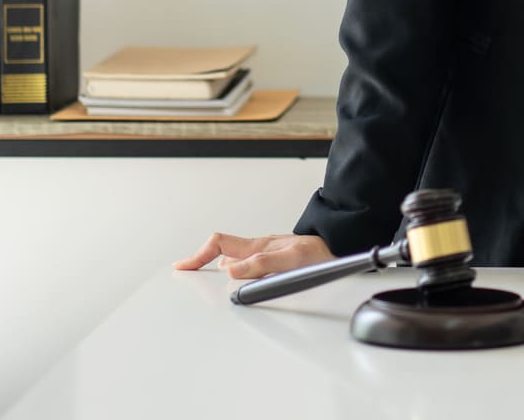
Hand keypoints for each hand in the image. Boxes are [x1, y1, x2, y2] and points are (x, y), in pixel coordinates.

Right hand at [175, 231, 334, 279]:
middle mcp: (259, 248)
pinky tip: (231, 279)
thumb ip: (261, 264)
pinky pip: (246, 264)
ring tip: (199, 276)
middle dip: (200, 260)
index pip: (219, 245)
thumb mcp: (291, 259)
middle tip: (185, 272)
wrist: (341, 247)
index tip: (182, 267)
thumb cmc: (320, 252)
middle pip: (220, 250)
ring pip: (232, 257)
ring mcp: (266, 254)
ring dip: (214, 265)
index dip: (198, 255)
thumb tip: (231, 271)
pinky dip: (231, 271)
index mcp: (258, 246)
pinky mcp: (275, 261)